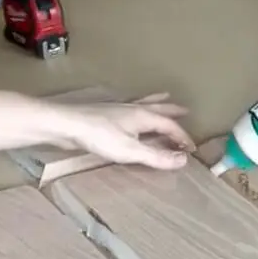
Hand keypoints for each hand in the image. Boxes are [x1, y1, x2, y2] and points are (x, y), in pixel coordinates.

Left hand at [52, 94, 193, 170]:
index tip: (191, 149)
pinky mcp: (106, 113)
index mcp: (144, 117)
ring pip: (144, 103)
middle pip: (159, 109)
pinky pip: (130, 106)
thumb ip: (157, 156)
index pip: (170, 126)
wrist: (66, 124)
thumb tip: (184, 160)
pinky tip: (130, 107)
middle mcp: (134, 109)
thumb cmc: (99, 137)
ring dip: (157, 102)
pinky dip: (138, 105)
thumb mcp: (131, 151)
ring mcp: (119, 109)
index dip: (183, 137)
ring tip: (165, 97)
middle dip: (173, 112)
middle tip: (186, 110)